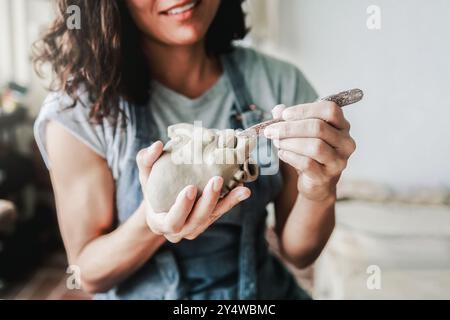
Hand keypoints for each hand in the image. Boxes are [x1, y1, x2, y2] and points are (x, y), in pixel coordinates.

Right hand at [136, 141, 250, 242]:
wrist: (161, 201)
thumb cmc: (152, 186)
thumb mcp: (145, 173)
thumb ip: (146, 160)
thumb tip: (157, 145)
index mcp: (160, 223)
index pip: (172, 221)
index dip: (182, 208)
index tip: (190, 188)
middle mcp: (180, 230)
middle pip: (196, 221)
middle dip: (208, 201)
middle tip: (216, 180)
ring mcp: (196, 228)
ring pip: (212, 218)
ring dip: (227, 202)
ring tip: (241, 188)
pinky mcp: (209, 220)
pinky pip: (221, 212)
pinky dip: (233, 201)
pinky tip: (244, 190)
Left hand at [264, 102, 355, 200]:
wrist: (317, 183)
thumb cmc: (310, 153)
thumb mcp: (303, 133)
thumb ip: (291, 119)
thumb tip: (278, 110)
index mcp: (342, 126)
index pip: (329, 109)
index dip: (305, 110)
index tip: (284, 114)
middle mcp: (345, 142)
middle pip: (318, 128)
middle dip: (290, 128)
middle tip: (271, 130)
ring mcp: (338, 161)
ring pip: (315, 146)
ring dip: (290, 142)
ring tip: (277, 142)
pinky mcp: (326, 176)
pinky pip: (307, 163)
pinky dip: (290, 156)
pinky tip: (282, 154)